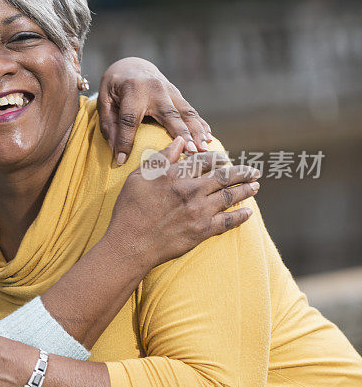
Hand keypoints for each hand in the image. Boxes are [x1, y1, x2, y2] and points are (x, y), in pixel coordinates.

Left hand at [96, 57, 211, 164]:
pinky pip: (191, 110)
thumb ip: (109, 124)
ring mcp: (169, 90)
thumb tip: (116, 150)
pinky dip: (200, 124)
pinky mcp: (177, 94)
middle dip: (181, 133)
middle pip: (169, 114)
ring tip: (203, 149)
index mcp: (132, 90)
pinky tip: (208, 137)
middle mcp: (154, 89)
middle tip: (191, 152)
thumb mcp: (104, 101)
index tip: (121, 160)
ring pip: (186, 112)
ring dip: (197, 131)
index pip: (129, 119)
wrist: (131, 66)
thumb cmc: (114, 87)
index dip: (125, 141)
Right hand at [103, 136, 259, 270]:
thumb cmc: (130, 210)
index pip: (203, 161)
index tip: (224, 158)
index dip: (216, 158)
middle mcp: (191, 191)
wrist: (131, 244)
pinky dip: (241, 216)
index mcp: (175, 176)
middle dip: (241, 172)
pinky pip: (228, 221)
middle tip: (253, 171)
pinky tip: (248, 212)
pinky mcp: (203, 230)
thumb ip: (160, 159)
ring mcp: (199, 211)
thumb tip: (179, 142)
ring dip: (246, 190)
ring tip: (256, 186)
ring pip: (229, 196)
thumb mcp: (138, 178)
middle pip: (223, 177)